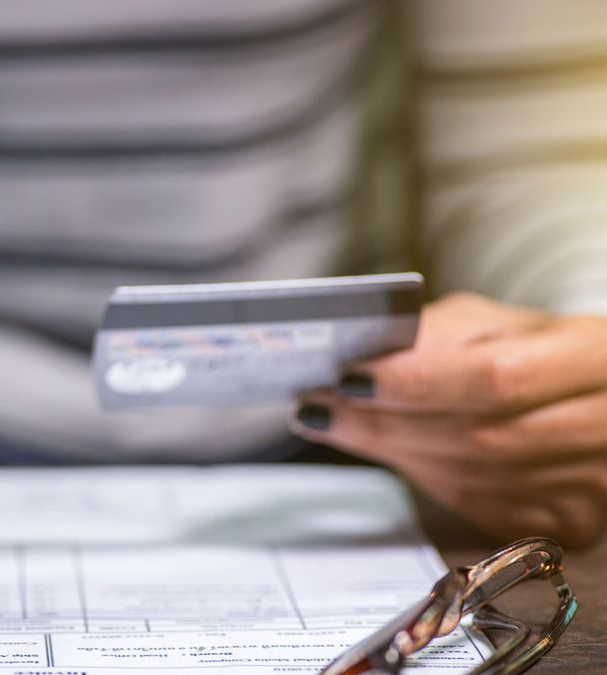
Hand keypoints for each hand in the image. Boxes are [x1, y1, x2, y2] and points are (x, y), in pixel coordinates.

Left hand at [291, 292, 606, 546]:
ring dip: (391, 453)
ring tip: (332, 424)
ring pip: (470, 479)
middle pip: (474, 438)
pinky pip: (476, 507)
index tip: (346, 378)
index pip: (494, 379)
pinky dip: (423, 478)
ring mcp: (591, 484)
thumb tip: (355, 359)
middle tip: (314, 408)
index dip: (414, 384)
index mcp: (592, 358)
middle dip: (381, 424)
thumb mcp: (490, 323)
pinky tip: (388, 452)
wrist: (591, 397)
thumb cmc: (530, 348)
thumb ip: (431, 336)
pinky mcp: (569, 522)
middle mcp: (602, 426)